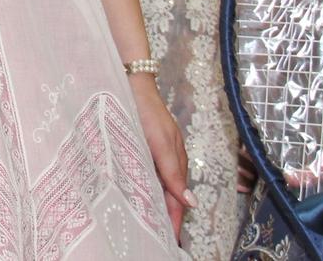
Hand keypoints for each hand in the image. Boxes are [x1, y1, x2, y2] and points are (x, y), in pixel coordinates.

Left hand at [131, 76, 194, 237]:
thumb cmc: (146, 111)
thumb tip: (191, 203)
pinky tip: (140, 192)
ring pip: (159, 183)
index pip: (177, 198)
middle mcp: (168, 158)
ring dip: (157, 202)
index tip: (172, 238)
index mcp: (175, 160)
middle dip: (167, 215)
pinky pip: (150, 171)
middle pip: (170, 193)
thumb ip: (172, 172)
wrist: (131, 84)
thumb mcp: (160, 143)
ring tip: (151, 221)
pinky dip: (148, 186)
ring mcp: (157, 151)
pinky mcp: (145, 145)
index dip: (175, 218)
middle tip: (161, 235)